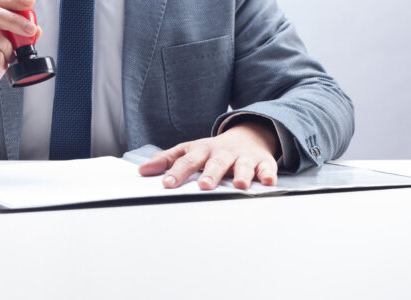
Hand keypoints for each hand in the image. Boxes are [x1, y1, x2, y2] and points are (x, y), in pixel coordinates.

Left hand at [138, 120, 279, 189]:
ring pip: (243, 165)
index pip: (187, 161)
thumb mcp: (189, 150)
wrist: (248, 135)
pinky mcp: (262, 162)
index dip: (176, 172)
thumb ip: (167, 160)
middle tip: (204, 186)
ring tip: (240, 185)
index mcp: (202, 150)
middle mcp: (223, 153)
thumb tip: (142, 171)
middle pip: (216, 163)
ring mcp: (243, 157)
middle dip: (210, 174)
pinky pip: (267, 168)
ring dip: (242, 174)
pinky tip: (268, 182)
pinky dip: (268, 174)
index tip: (167, 184)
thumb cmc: (213, 150)